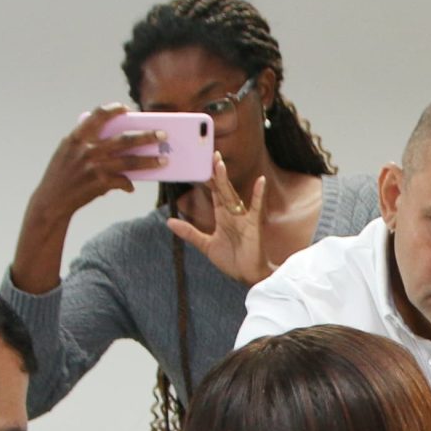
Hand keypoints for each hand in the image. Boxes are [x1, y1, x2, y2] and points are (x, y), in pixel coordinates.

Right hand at [26, 103, 162, 224]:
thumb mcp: (67, 152)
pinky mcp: (100, 183)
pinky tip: (131, 186)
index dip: (113, 110)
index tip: (126, 108)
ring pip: (130, 160)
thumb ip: (87, 143)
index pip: (98, 116)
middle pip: (124, 139)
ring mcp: (95, 166)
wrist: (52, 200)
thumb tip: (117, 141)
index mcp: (77, 137)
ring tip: (164, 160)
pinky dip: (128, 184)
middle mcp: (87, 150)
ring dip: (149, 160)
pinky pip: (122, 180)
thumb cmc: (61, 174)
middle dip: (146, 136)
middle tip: (163, 134)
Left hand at [164, 153, 270, 286]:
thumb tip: (169, 222)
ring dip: (226, 180)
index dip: (207, 178)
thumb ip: (189, 233)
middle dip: (216, 172)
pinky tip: (260, 181)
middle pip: (222, 189)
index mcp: (223, 216)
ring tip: (220, 164)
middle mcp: (233, 214)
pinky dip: (258, 195)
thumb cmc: (232, 260)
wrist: (248, 276)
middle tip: (210, 153)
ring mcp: (244, 218)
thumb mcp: (206, 245)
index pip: (214, 192)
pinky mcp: (254, 225)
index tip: (201, 162)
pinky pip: (256, 208)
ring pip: (233, 195)